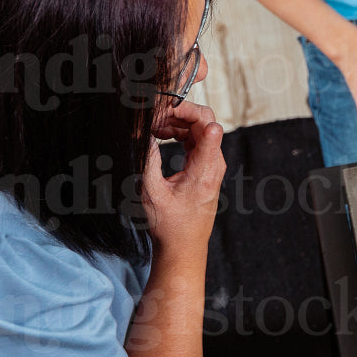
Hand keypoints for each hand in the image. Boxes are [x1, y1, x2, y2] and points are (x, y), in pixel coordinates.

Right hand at [143, 101, 224, 254]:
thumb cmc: (169, 224)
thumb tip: (142, 132)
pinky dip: (180, 134)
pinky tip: (161, 137)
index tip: (162, 110)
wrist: (183, 246)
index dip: (186, 110)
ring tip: (153, 128)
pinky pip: (197, 140)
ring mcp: (212, 164)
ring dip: (178, 123)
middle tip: (153, 118)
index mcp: (206, 167)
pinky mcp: (205, 167)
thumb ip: (148, 159)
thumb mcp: (151, 192)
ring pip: (200, 129)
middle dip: (179, 114)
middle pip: (204, 121)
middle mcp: (214, 162)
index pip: (207, 123)